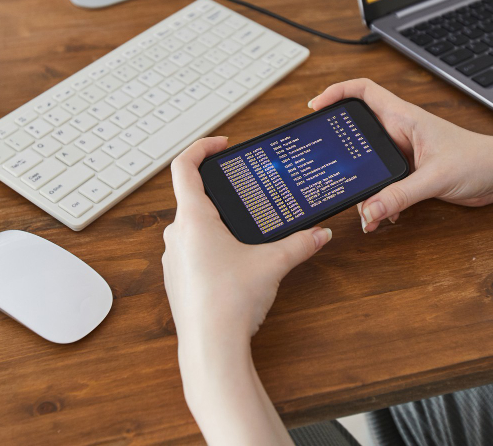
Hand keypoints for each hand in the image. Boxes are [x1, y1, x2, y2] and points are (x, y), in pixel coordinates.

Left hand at [163, 138, 328, 445]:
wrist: (210, 347)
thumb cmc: (231, 301)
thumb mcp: (272, 264)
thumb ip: (300, 244)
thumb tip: (320, 233)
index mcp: (193, 219)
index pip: (185, 166)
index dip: (202, 148)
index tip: (221, 144)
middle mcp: (176, 234)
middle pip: (191, 197)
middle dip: (219, 192)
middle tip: (243, 190)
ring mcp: (173, 258)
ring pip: (190, 227)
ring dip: (214, 222)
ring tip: (243, 230)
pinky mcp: (177, 279)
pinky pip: (190, 251)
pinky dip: (210, 247)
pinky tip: (234, 262)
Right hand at [308, 79, 492, 231]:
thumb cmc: (478, 160)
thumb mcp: (434, 178)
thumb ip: (399, 195)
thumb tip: (369, 210)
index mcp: (404, 117)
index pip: (363, 91)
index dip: (336, 93)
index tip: (315, 107)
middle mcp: (400, 131)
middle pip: (358, 129)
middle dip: (341, 147)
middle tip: (326, 161)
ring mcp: (404, 152)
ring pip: (369, 162)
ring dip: (362, 183)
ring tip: (358, 204)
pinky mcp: (411, 172)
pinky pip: (384, 182)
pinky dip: (379, 199)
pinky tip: (382, 215)